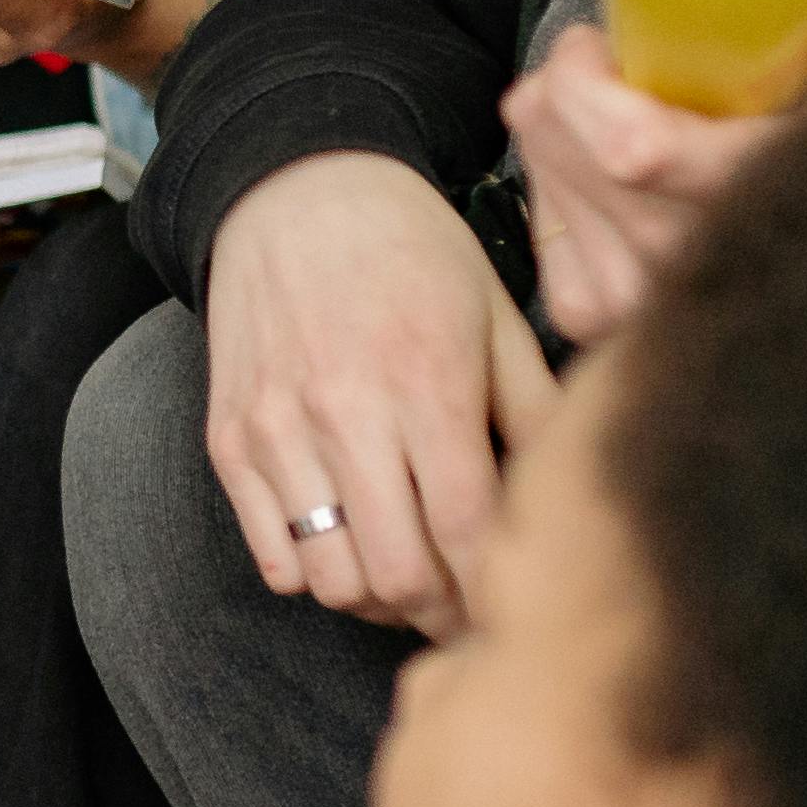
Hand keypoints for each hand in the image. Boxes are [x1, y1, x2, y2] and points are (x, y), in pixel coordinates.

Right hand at [198, 155, 559, 635]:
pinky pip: (273, 559)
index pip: (470, 531)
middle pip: (400, 575)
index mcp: (428, 382)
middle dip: (444, 613)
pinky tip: (351, 544)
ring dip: (378, 600)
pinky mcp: (230, 441)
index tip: (519, 606)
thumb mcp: (497, 314)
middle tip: (467, 608)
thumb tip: (576, 498)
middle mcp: (346, 412)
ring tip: (408, 578)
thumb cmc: (413, 252)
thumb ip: (539, 410)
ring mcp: (278, 431)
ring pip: (332, 581)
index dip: (498, 590)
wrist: (294, 193)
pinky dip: (316, 576)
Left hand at [503, 0, 806, 342]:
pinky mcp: (589, 316)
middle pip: (554, 138)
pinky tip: (614, 181)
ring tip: (626, 120)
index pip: (630, 148)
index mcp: (749, 201)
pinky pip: (536, 222)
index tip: (604, 42)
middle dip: (566, 82)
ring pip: (536, 169)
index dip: (588, 79)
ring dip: (562, 129)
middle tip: (614, 67)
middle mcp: (679, 266)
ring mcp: (628, 303)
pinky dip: (559, 183)